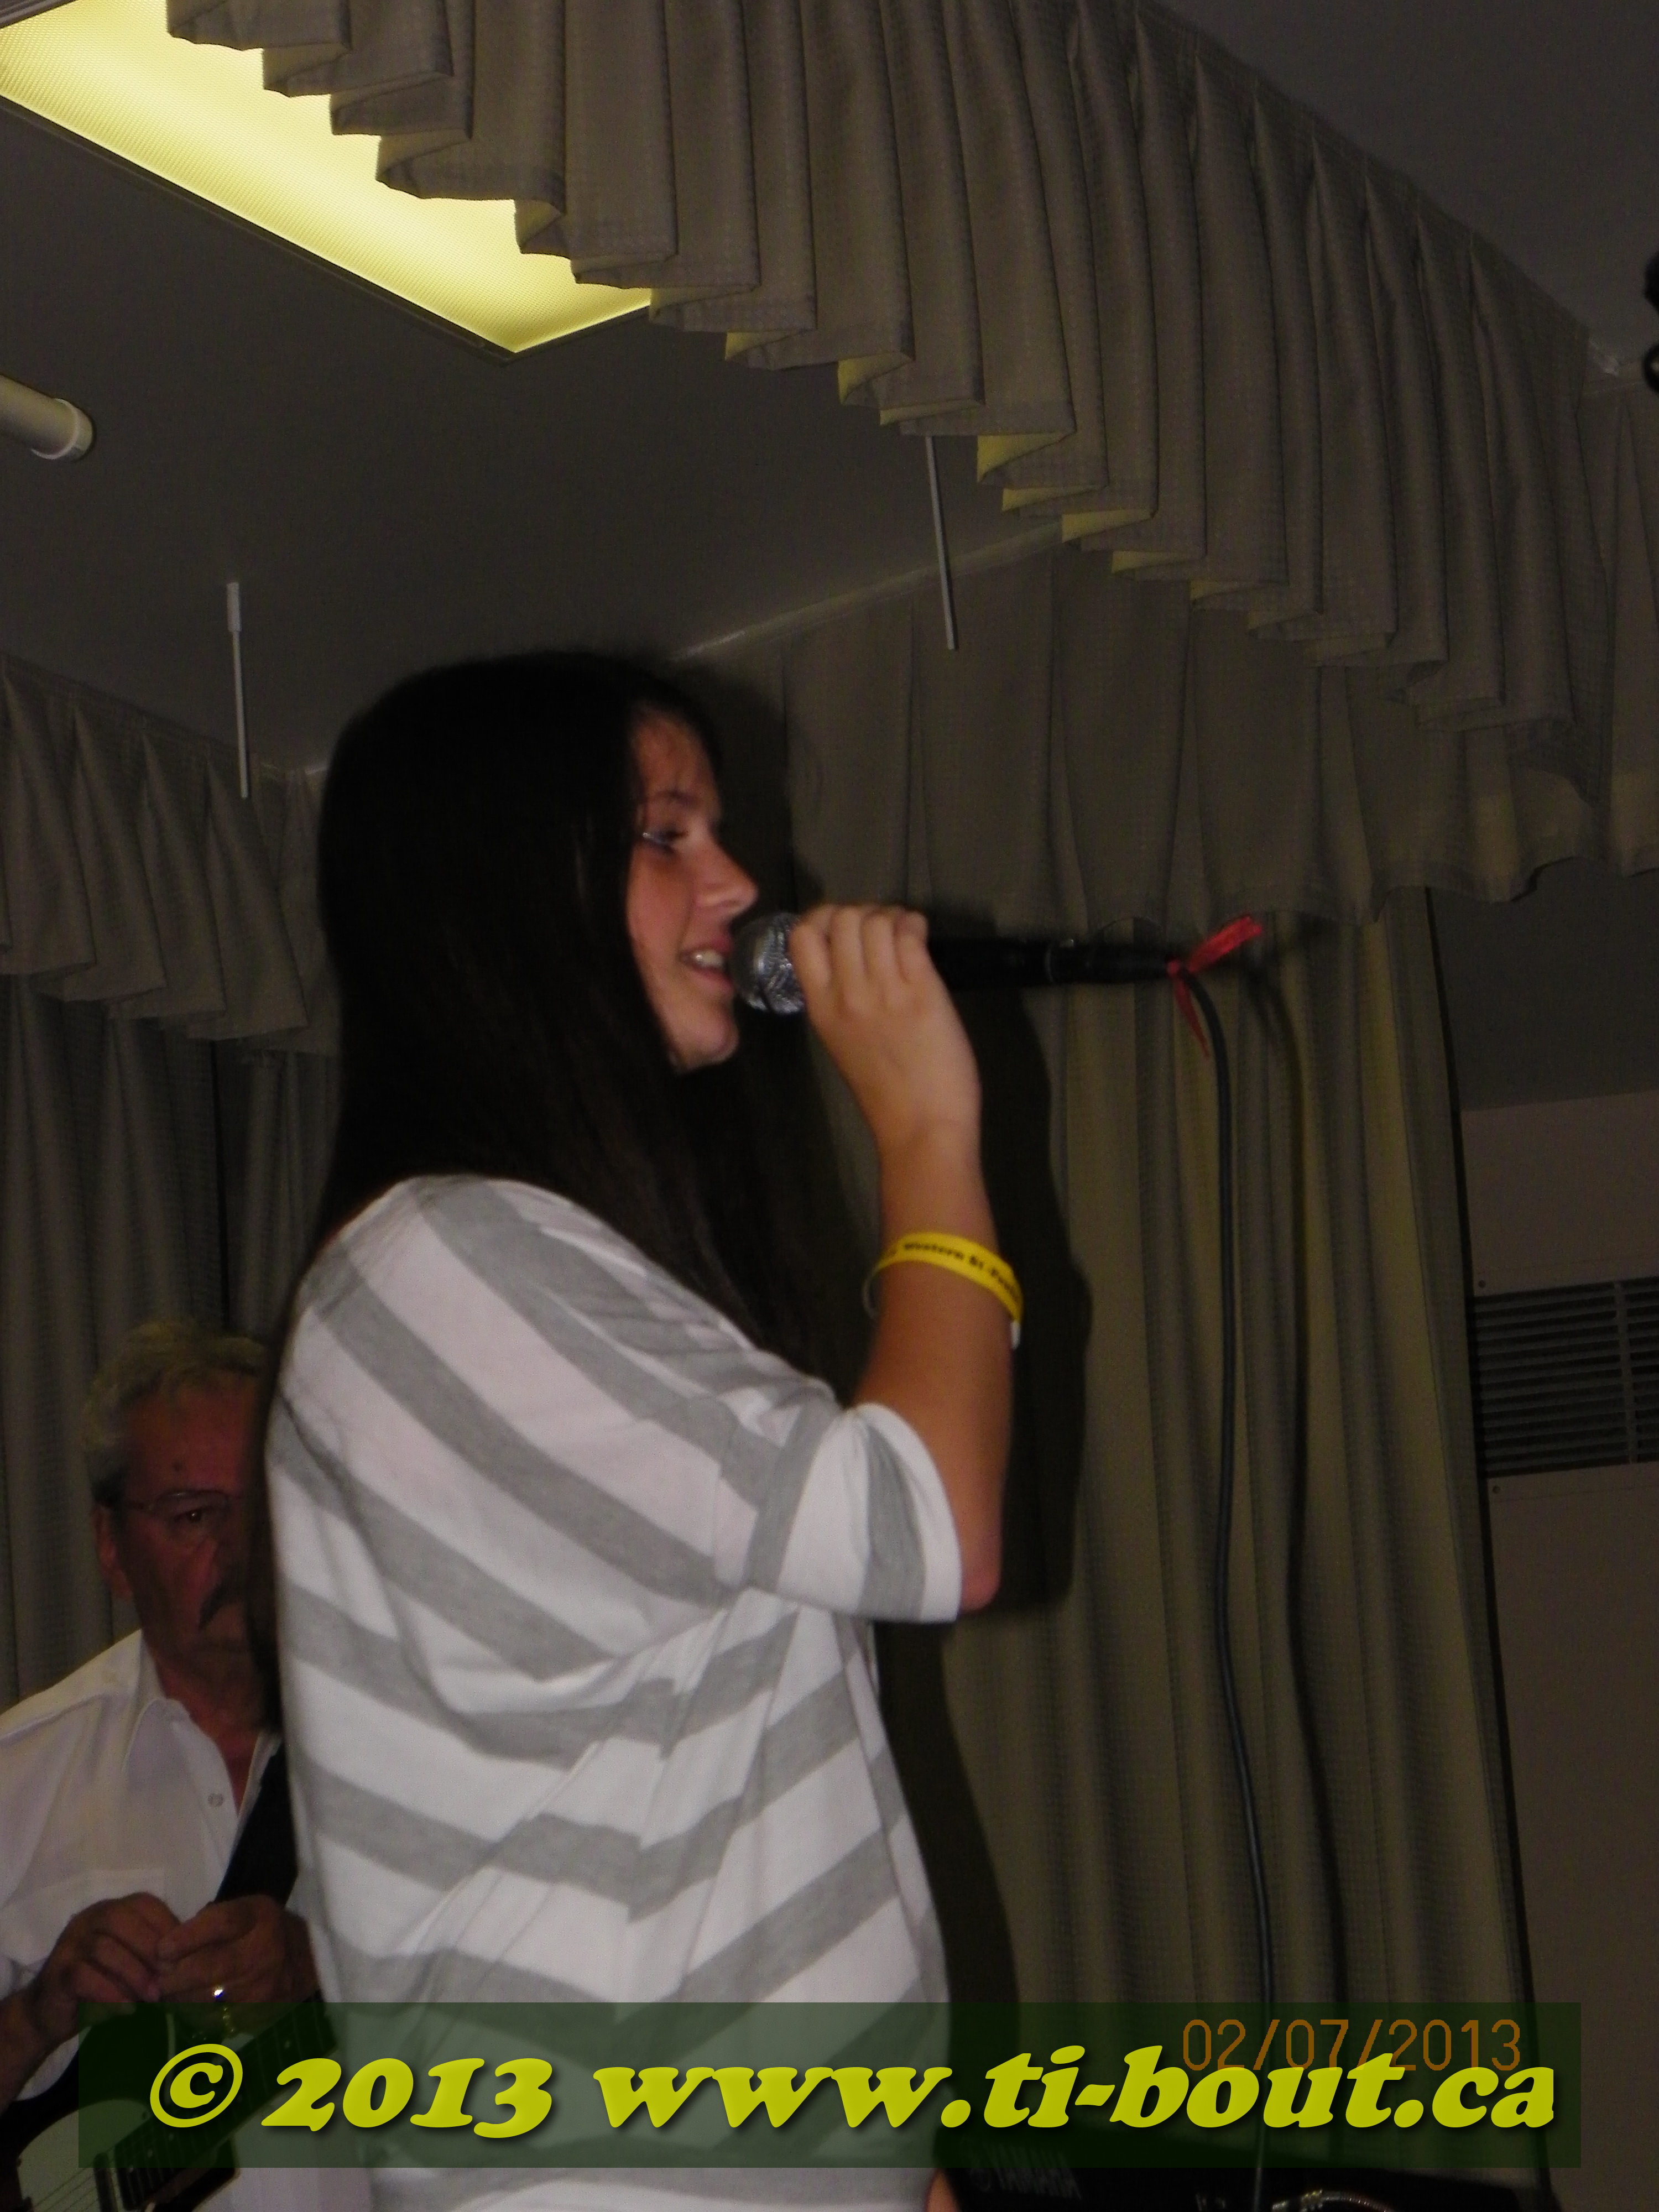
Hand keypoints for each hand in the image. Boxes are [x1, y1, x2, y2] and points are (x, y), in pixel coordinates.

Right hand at [22, 1893, 178, 2048]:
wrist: (51, 2012)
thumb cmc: (103, 1985)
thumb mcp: (133, 1965)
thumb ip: (157, 1957)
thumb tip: (198, 1961)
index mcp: (112, 1910)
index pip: (145, 1904)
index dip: (167, 1926)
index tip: (185, 1955)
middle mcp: (89, 1919)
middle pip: (122, 1919)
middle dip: (150, 1949)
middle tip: (169, 1977)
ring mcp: (69, 1943)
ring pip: (103, 1947)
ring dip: (134, 1974)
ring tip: (153, 1997)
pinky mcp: (57, 1972)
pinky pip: (83, 1976)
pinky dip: (109, 1992)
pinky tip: (127, 2009)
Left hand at [155, 1898, 317, 2003]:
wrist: (303, 1958)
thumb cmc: (258, 1930)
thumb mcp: (241, 1911)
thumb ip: (206, 1924)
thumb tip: (165, 1952)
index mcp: (258, 1917)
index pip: (221, 1924)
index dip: (187, 1937)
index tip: (161, 1950)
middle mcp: (265, 1949)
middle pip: (212, 1966)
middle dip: (176, 1976)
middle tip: (156, 1981)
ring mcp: (266, 1984)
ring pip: (211, 1998)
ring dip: (182, 1999)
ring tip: (168, 1995)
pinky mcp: (262, 2011)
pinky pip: (219, 2019)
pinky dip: (198, 2015)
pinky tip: (189, 2007)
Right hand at [789, 906, 980, 1161]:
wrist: (921, 1129)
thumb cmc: (886, 1094)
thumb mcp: (843, 1043)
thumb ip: (841, 1000)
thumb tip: (857, 958)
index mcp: (820, 1008)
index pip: (801, 936)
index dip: (823, 918)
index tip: (845, 929)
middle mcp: (846, 993)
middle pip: (842, 917)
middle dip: (865, 913)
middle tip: (884, 932)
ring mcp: (883, 991)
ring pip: (877, 919)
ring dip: (894, 917)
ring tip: (906, 936)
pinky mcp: (922, 991)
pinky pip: (910, 934)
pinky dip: (915, 925)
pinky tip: (921, 939)